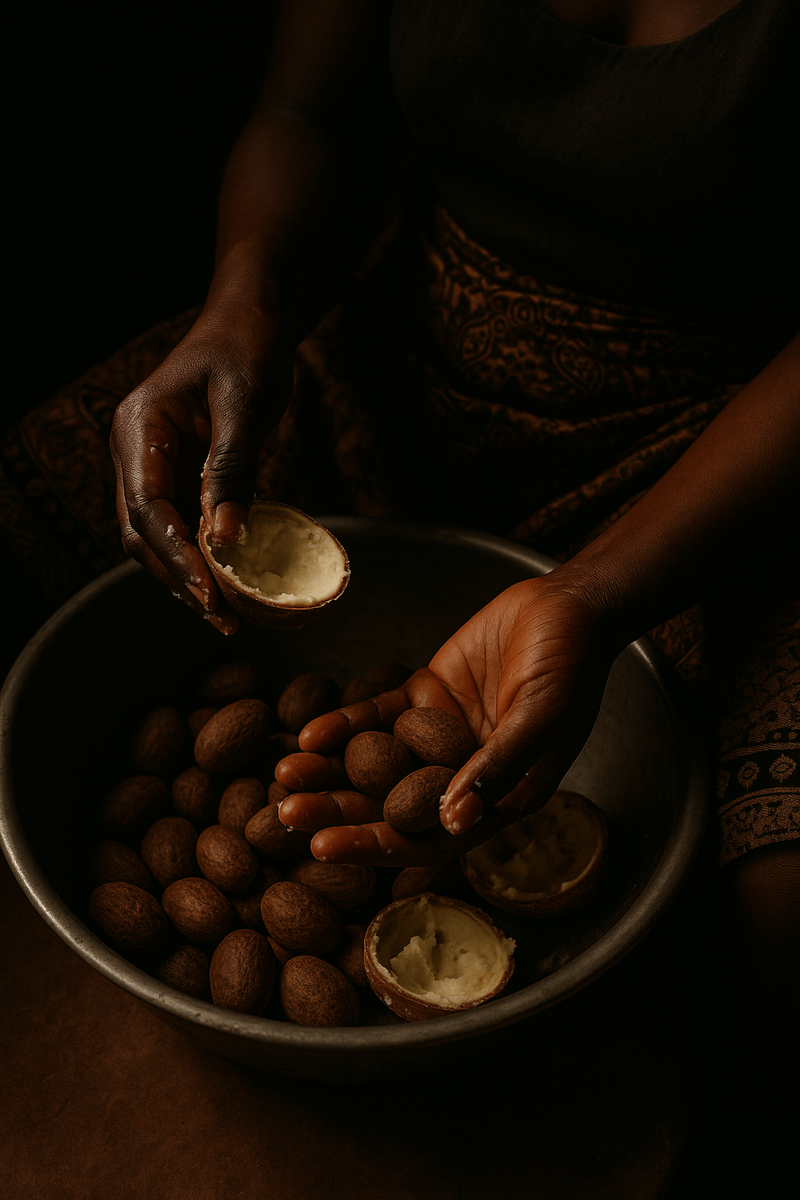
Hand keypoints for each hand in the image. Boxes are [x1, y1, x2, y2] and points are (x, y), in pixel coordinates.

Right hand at [110, 302, 292, 631]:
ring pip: (156, 538)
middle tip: (222, 619)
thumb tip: (227, 538)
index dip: (177, 557)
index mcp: (139, 428)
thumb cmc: (246, 348)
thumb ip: (232, 467)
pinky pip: (180, 527)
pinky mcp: (175, 477)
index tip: (210, 595)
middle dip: (179, 580)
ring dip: (187, 578)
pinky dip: (201, 559)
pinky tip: (230, 586)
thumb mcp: (244, 402)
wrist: (249, 322)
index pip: (148, 507)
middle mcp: (134, 453)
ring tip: (228, 617)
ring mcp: (151, 467)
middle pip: (142, 533)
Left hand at [277, 576, 616, 866]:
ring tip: (283, 773)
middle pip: (391, 804)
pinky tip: (309, 734)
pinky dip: (345, 725)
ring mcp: (439, 736)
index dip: (376, 846)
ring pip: (376, 763)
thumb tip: (455, 821)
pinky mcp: (426, 695)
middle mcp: (464, 776)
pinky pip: (378, 715)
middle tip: (284, 813)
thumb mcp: (542, 719)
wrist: (569, 606)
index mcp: (499, 799)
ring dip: (331, 770)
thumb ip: (498, 767)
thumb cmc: (572, 667)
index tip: (323, 848)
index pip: (429, 838)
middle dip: (338, 811)